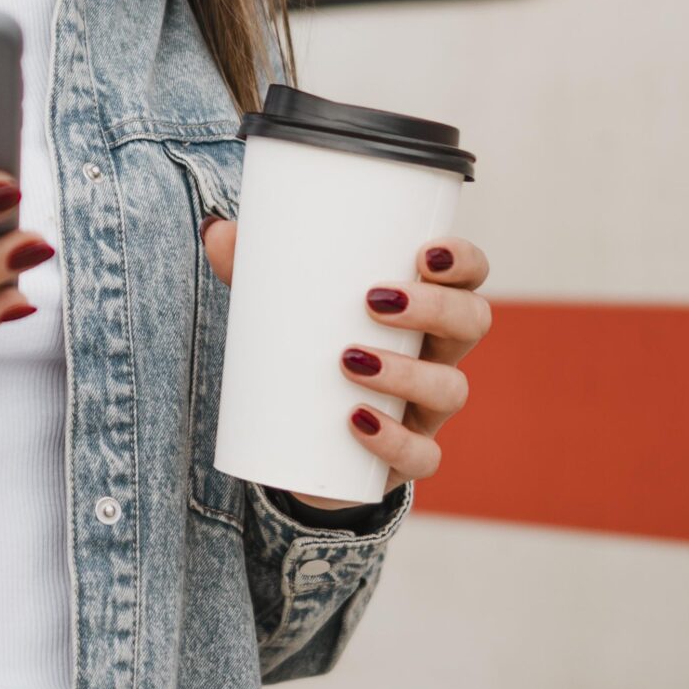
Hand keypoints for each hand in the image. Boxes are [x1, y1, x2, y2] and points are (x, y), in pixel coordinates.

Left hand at [203, 221, 491, 508]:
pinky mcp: (406, 458)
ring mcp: (427, 409)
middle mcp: (439, 353)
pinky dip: (395, 441)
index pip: (468, 277)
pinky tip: (358, 423)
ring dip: (407, 372)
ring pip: (451, 388)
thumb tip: (216, 230)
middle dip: (436, 308)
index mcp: (423, 306)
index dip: (464, 261)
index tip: (425, 252)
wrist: (299, 440)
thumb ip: (254, 266)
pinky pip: (423, 456)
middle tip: (374, 300)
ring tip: (350, 359)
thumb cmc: (308, 348)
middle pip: (472, 323)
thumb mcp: (283, 304)